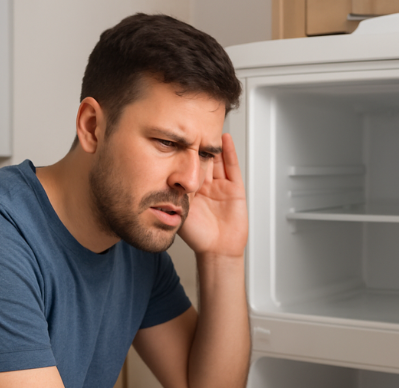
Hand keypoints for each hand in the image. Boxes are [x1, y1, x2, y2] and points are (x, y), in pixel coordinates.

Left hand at [179, 133, 247, 257]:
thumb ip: (174, 194)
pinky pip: (232, 167)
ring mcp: (220, 186)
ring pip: (216, 160)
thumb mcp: (179, 210)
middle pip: (202, 159)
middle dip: (197, 143)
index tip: (175, 136)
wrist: (218, 250)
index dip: (182, 152)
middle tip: (191, 125)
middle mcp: (204, 186)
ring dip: (212, 144)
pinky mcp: (234, 188)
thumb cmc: (198, 237)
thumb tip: (164, 176)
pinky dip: (229, 152)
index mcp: (190, 190)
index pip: (185, 165)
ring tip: (208, 125)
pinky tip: (224, 139)